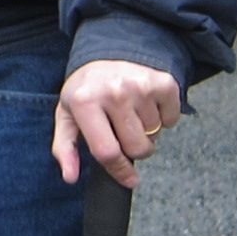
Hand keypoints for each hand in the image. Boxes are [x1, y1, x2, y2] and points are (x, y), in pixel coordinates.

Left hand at [52, 58, 181, 189]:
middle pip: (137, 148)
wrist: (105, 55)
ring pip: (155, 134)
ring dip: (146, 131)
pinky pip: (172, 118)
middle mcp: (114, 92)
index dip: (120, 171)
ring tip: (131, 114)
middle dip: (133, 148)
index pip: (108, 151)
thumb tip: (70, 176)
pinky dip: (164, 118)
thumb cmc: (86, 92)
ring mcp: (140, 85)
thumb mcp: (67, 117)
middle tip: (122, 131)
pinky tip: (147, 106)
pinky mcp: (162, 82)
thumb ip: (65, 148)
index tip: (130, 180)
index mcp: (86, 102)